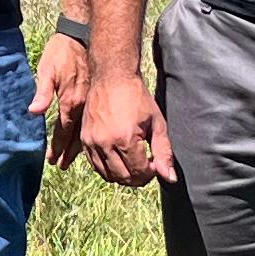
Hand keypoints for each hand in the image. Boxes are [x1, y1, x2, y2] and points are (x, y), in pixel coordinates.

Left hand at [28, 28, 93, 169]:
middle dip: (68, 152)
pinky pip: (91, 121)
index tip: (53, 161)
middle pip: (75, 136)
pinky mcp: (93, 96)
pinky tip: (85, 139)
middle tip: (62, 166)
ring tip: (72, 158)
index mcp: (70, 101)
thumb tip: (34, 112)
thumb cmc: (61, 52)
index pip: (62, 131)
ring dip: (78, 146)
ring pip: (85, 130)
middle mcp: (82, 105)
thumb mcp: (47, 69)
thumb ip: (42, 92)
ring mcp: (90, 101)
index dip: (57, 148)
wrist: (81, 36)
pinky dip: (88, 133)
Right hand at [83, 66, 173, 189]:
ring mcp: (92, 142)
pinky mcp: (84, 140)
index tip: (155, 162)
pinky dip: (108, 169)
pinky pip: (96, 166)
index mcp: (126, 138)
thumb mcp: (157, 123)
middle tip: (146, 164)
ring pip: (108, 175)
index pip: (139, 173)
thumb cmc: (137, 98)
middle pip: (123, 177)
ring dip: (123, 175)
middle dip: (138, 177)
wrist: (112, 77)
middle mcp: (105, 143)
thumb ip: (164, 152)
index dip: (151, 172)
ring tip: (133, 162)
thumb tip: (170, 178)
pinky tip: (119, 159)